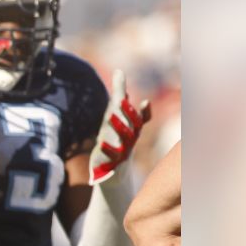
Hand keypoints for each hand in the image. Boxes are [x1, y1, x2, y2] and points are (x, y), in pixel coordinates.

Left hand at [90, 70, 151, 184]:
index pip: (139, 118)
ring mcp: (122, 150)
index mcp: (130, 128)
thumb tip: (119, 72)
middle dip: (128, 112)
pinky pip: (111, 156)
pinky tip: (100, 143)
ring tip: (110, 116)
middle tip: (121, 100)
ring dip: (118, 127)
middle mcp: (129, 138)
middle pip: (132, 124)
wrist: (114, 173)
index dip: (143, 110)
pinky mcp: (112, 162)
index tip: (145, 100)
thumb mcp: (116, 119)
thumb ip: (118, 96)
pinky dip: (108, 150)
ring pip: (123, 138)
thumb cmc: (116, 141)